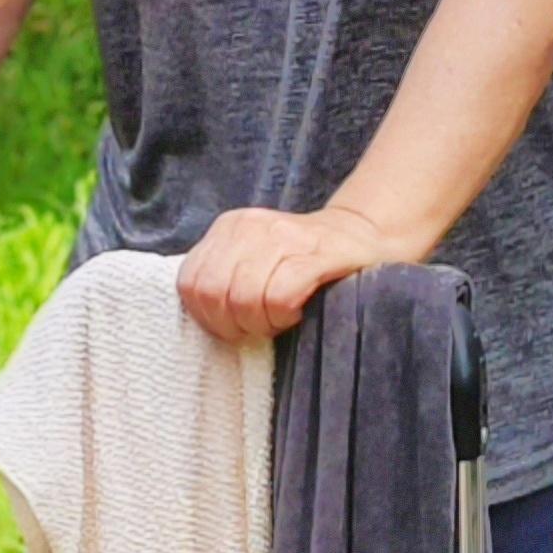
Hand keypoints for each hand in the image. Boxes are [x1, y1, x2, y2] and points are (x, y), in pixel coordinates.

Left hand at [176, 204, 395, 345]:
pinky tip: (297, 313)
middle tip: (261, 326)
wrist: (361, 238)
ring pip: (244, 298)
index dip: (209, 318)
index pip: (191, 284)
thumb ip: (221, 277)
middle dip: (235, 325)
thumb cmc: (302, 262)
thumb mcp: (251, 259)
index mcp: (229, 228)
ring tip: (281, 318)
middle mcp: (251, 225)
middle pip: (215, 294)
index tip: (236, 326)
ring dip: (263, 322)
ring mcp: (284, 235)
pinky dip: (284, 315)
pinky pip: (280, 296)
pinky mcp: (316, 253)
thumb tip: (198, 313)